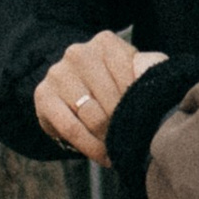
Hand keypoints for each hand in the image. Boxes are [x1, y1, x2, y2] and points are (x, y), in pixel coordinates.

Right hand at [36, 30, 150, 164]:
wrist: (74, 89)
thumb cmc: (112, 83)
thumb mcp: (135, 70)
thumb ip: (150, 68)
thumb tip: (155, 75)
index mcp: (105, 43)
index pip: (130, 78)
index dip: (140, 106)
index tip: (147, 124)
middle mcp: (78, 53)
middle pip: (111, 100)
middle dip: (124, 126)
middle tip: (134, 143)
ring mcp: (58, 73)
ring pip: (92, 116)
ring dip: (108, 140)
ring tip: (120, 150)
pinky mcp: (43, 95)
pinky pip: (71, 129)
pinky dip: (90, 147)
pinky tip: (102, 156)